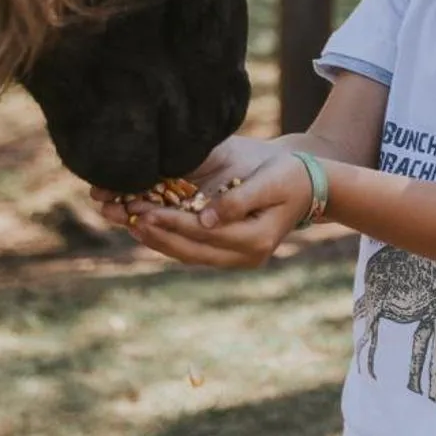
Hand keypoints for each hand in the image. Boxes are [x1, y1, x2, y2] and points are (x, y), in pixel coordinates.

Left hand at [120, 154, 313, 268]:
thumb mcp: (271, 181)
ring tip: (127, 223)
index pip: (204, 234)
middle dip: (156, 234)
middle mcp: (245, 256)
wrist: (310, 187)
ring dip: (157, 240)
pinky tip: (147, 226)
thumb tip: (206, 218)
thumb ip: (239, 200)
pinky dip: (169, 238)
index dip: (173, 224)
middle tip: (125, 218)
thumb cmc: (290, 176)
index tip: (145, 212)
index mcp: (256, 240)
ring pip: (188, 254)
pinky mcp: (229, 252)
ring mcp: (237, 258)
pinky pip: (193, 249)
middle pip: (191, 251)